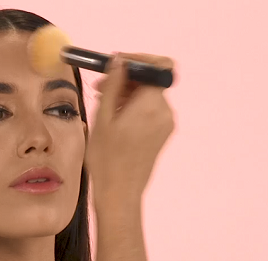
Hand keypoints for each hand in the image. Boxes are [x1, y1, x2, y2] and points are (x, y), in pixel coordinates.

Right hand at [85, 52, 175, 207]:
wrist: (120, 194)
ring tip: (104, 105)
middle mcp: (165, 113)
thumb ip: (113, 85)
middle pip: (151, 81)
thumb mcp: (103, 118)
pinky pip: (150, 110)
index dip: (138, 60)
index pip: (158, 67)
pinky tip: (114, 118)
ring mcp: (166, 124)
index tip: (117, 64)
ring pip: (149, 95)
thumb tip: (119, 61)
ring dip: (128, 93)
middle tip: (101, 85)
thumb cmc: (107, 160)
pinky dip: (134, 107)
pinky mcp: (162, 134)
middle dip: (127, 78)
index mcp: (152, 106)